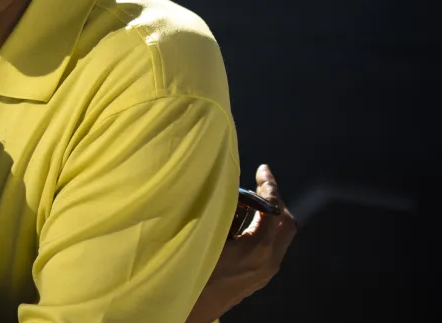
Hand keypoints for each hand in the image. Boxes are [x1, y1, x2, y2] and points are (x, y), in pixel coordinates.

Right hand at [186, 164, 298, 322]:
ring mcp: (265, 273)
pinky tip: (241, 225)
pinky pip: (271, 247)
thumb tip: (235, 192)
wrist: (189, 311)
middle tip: (260, 183)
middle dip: (275, 200)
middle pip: (287, 223)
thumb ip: (225, 214)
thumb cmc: (193, 272)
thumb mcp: (206, 237)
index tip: (263, 169)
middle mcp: (268, 262)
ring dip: (269, 215)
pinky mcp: (258, 279)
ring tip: (247, 202)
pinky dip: (263, 230)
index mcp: (258, 249)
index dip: (269, 185)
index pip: (273, 209)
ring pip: (280, 236)